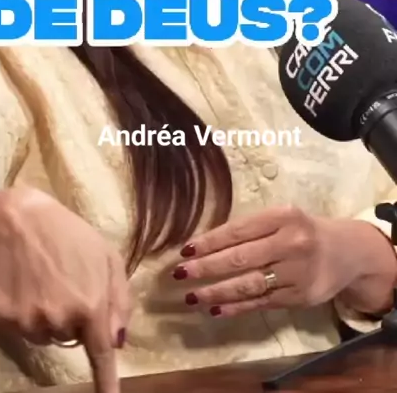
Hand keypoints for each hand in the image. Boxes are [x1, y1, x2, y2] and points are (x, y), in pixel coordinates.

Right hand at [0, 186, 129, 392]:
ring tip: (41, 277)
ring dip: (45, 315)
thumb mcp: (106, 255)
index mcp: (91, 304)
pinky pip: (18, 329)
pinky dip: (20, 311)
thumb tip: (118, 341)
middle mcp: (60, 319)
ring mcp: (29, 321)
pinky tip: (20, 282)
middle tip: (62, 280)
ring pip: (43, 336)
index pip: (101, 355)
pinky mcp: (2, 318)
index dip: (107, 383)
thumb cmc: (67, 234)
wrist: (15, 218)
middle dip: (69, 316)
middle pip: (69, 338)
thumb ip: (119, 299)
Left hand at [172, 205, 385, 317]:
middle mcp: (292, 243)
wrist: (346, 252)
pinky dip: (236, 308)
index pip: (239, 230)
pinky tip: (215, 310)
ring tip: (191, 296)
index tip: (185, 250)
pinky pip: (261, 303)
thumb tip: (204, 243)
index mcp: (283, 216)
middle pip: (241, 258)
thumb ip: (250, 228)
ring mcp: (297, 273)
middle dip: (206, 267)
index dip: (210, 241)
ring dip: (216, 292)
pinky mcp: (299, 297)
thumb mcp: (281, 218)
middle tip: (180, 274)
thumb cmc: (302, 230)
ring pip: (249, 285)